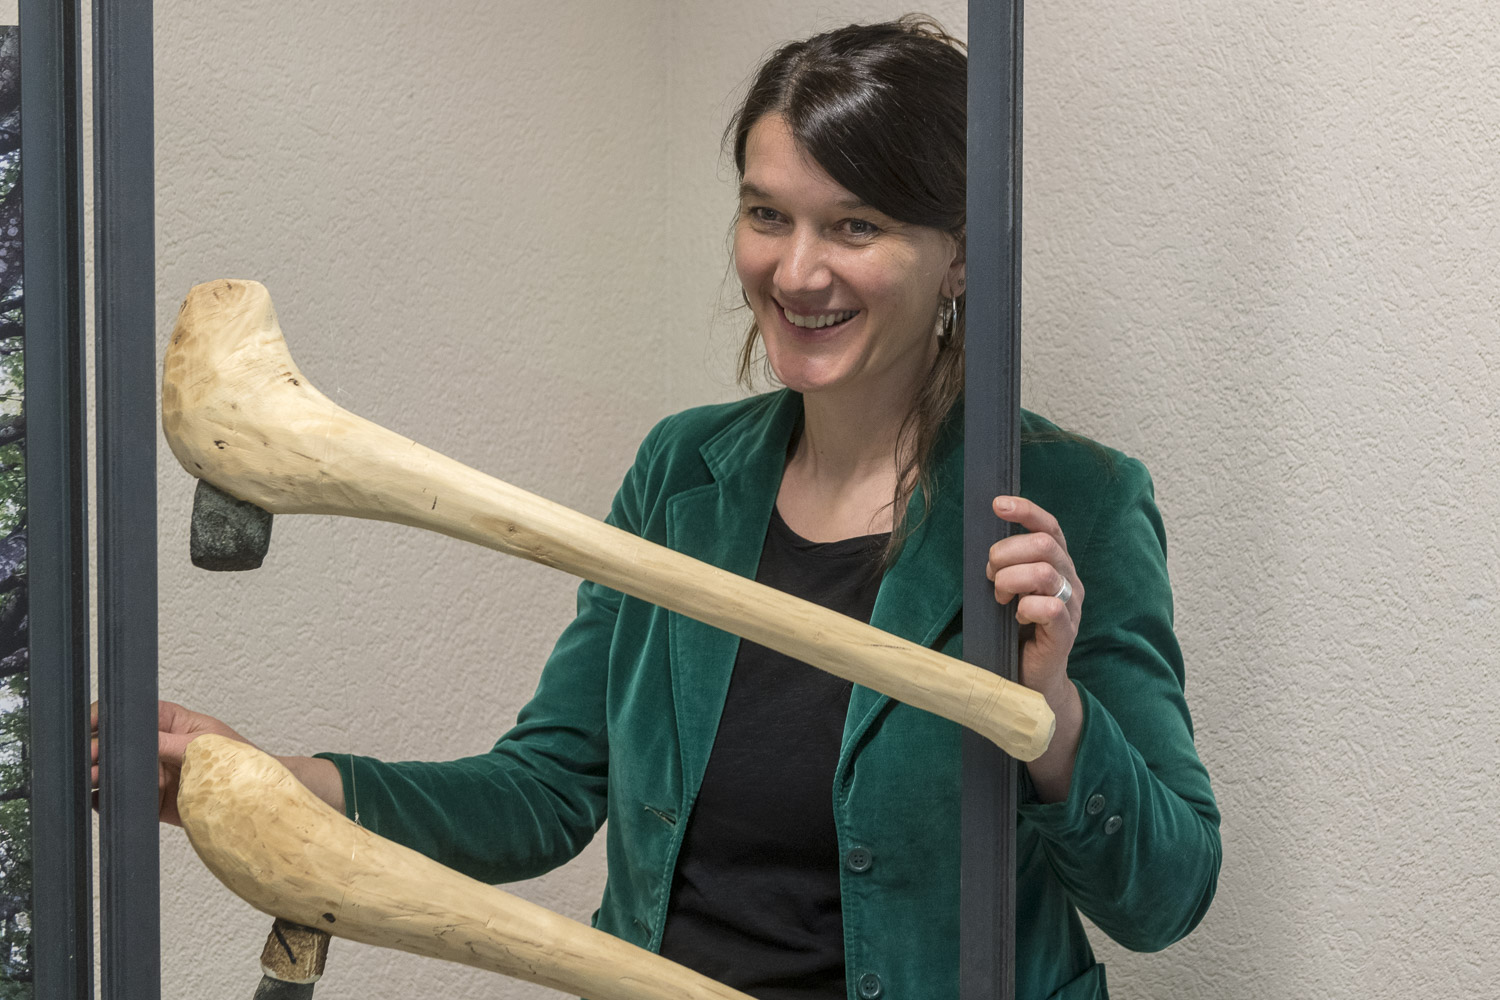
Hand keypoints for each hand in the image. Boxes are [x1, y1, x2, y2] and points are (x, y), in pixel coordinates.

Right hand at [91, 699, 252, 826]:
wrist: (251, 796)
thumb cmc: (236, 760)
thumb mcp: (201, 745)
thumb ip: (166, 743)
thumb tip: (134, 740)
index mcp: (168, 723)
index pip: (130, 715)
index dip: (106, 718)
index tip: (89, 725)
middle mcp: (155, 747)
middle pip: (116, 744)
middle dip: (97, 749)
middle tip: (88, 759)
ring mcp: (152, 773)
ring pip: (115, 772)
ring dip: (99, 775)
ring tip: (91, 780)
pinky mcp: (152, 800)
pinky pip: (123, 799)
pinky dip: (107, 800)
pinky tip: (99, 799)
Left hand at [987, 496, 1082, 701]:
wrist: (1029, 679)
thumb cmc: (1015, 631)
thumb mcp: (1009, 589)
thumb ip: (1007, 565)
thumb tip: (986, 541)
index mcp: (1057, 565)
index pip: (1049, 527)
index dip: (1026, 511)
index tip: (997, 505)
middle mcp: (1070, 580)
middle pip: (1044, 544)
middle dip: (1006, 553)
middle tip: (989, 574)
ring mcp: (1071, 606)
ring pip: (1045, 572)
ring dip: (1010, 580)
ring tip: (1000, 598)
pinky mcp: (1066, 633)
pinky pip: (1049, 608)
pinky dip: (1025, 608)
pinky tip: (1017, 617)